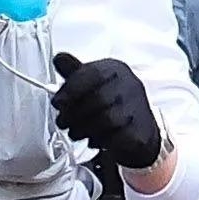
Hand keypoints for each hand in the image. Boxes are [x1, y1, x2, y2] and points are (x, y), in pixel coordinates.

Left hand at [52, 51, 164, 172]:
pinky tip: (93, 139)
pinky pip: (116, 136)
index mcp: (116, 69)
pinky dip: (99, 140)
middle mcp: (129, 85)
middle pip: (98, 98)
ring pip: (106, 119)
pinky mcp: (141, 130)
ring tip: (75, 132)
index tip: (58, 101)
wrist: (138, 126)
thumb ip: (74, 72)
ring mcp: (138, 107)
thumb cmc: (113, 102)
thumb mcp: (92, 83)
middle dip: (74, 113)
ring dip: (84, 129)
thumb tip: (60, 59)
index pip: (93, 73)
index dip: (71, 89)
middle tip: (63, 121)